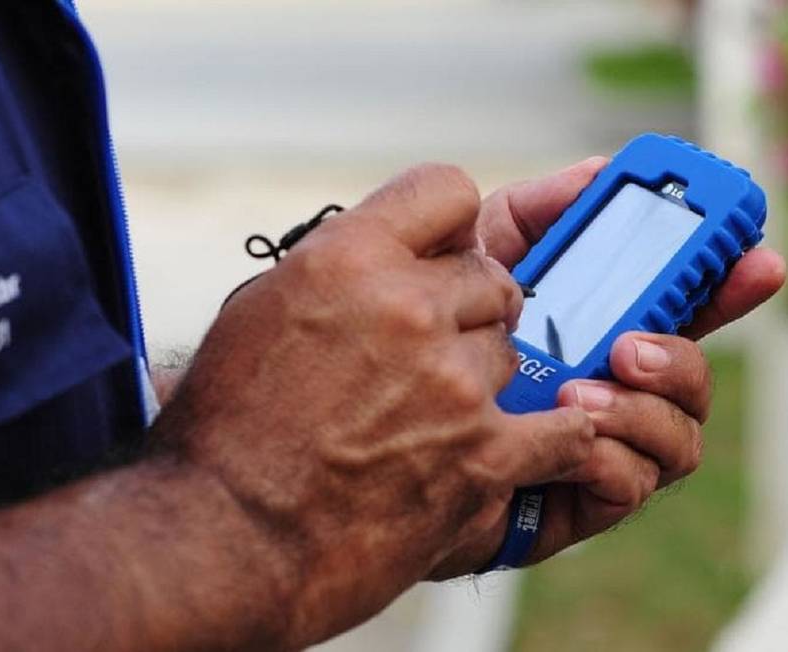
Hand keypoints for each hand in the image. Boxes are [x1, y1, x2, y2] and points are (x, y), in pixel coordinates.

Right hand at [169, 164, 597, 647]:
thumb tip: (381, 249)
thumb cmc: (225, 432)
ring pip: (509, 350)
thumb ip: (333, 268)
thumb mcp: (258, 313)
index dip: (448, 226)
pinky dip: (555, 436)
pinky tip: (539, 439)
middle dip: (465, 309)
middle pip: (489, 277)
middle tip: (432, 352)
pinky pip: (562, 429)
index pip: (447, 190)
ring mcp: (452, 380)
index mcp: (346, 257)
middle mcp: (407, 306)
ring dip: (481, 379)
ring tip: (432, 419)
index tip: (442, 255)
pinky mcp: (483, 454)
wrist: (225, 540)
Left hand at [430, 158, 785, 571]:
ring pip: (679, 433)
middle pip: (694, 371)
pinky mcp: (581, 497)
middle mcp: (615, 387)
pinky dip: (610, 453)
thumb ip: (532, 215)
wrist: (370, 422)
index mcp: (600, 327)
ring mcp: (605, 444)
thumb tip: (597, 169)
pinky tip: (566, 435)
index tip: (756, 256)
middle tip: (634, 341)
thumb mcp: (474, 262)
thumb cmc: (426, 338)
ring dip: (643, 407)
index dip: (728, 280)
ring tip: (578, 388)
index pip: (682, 303)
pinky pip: (634, 481)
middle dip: (687, 353)